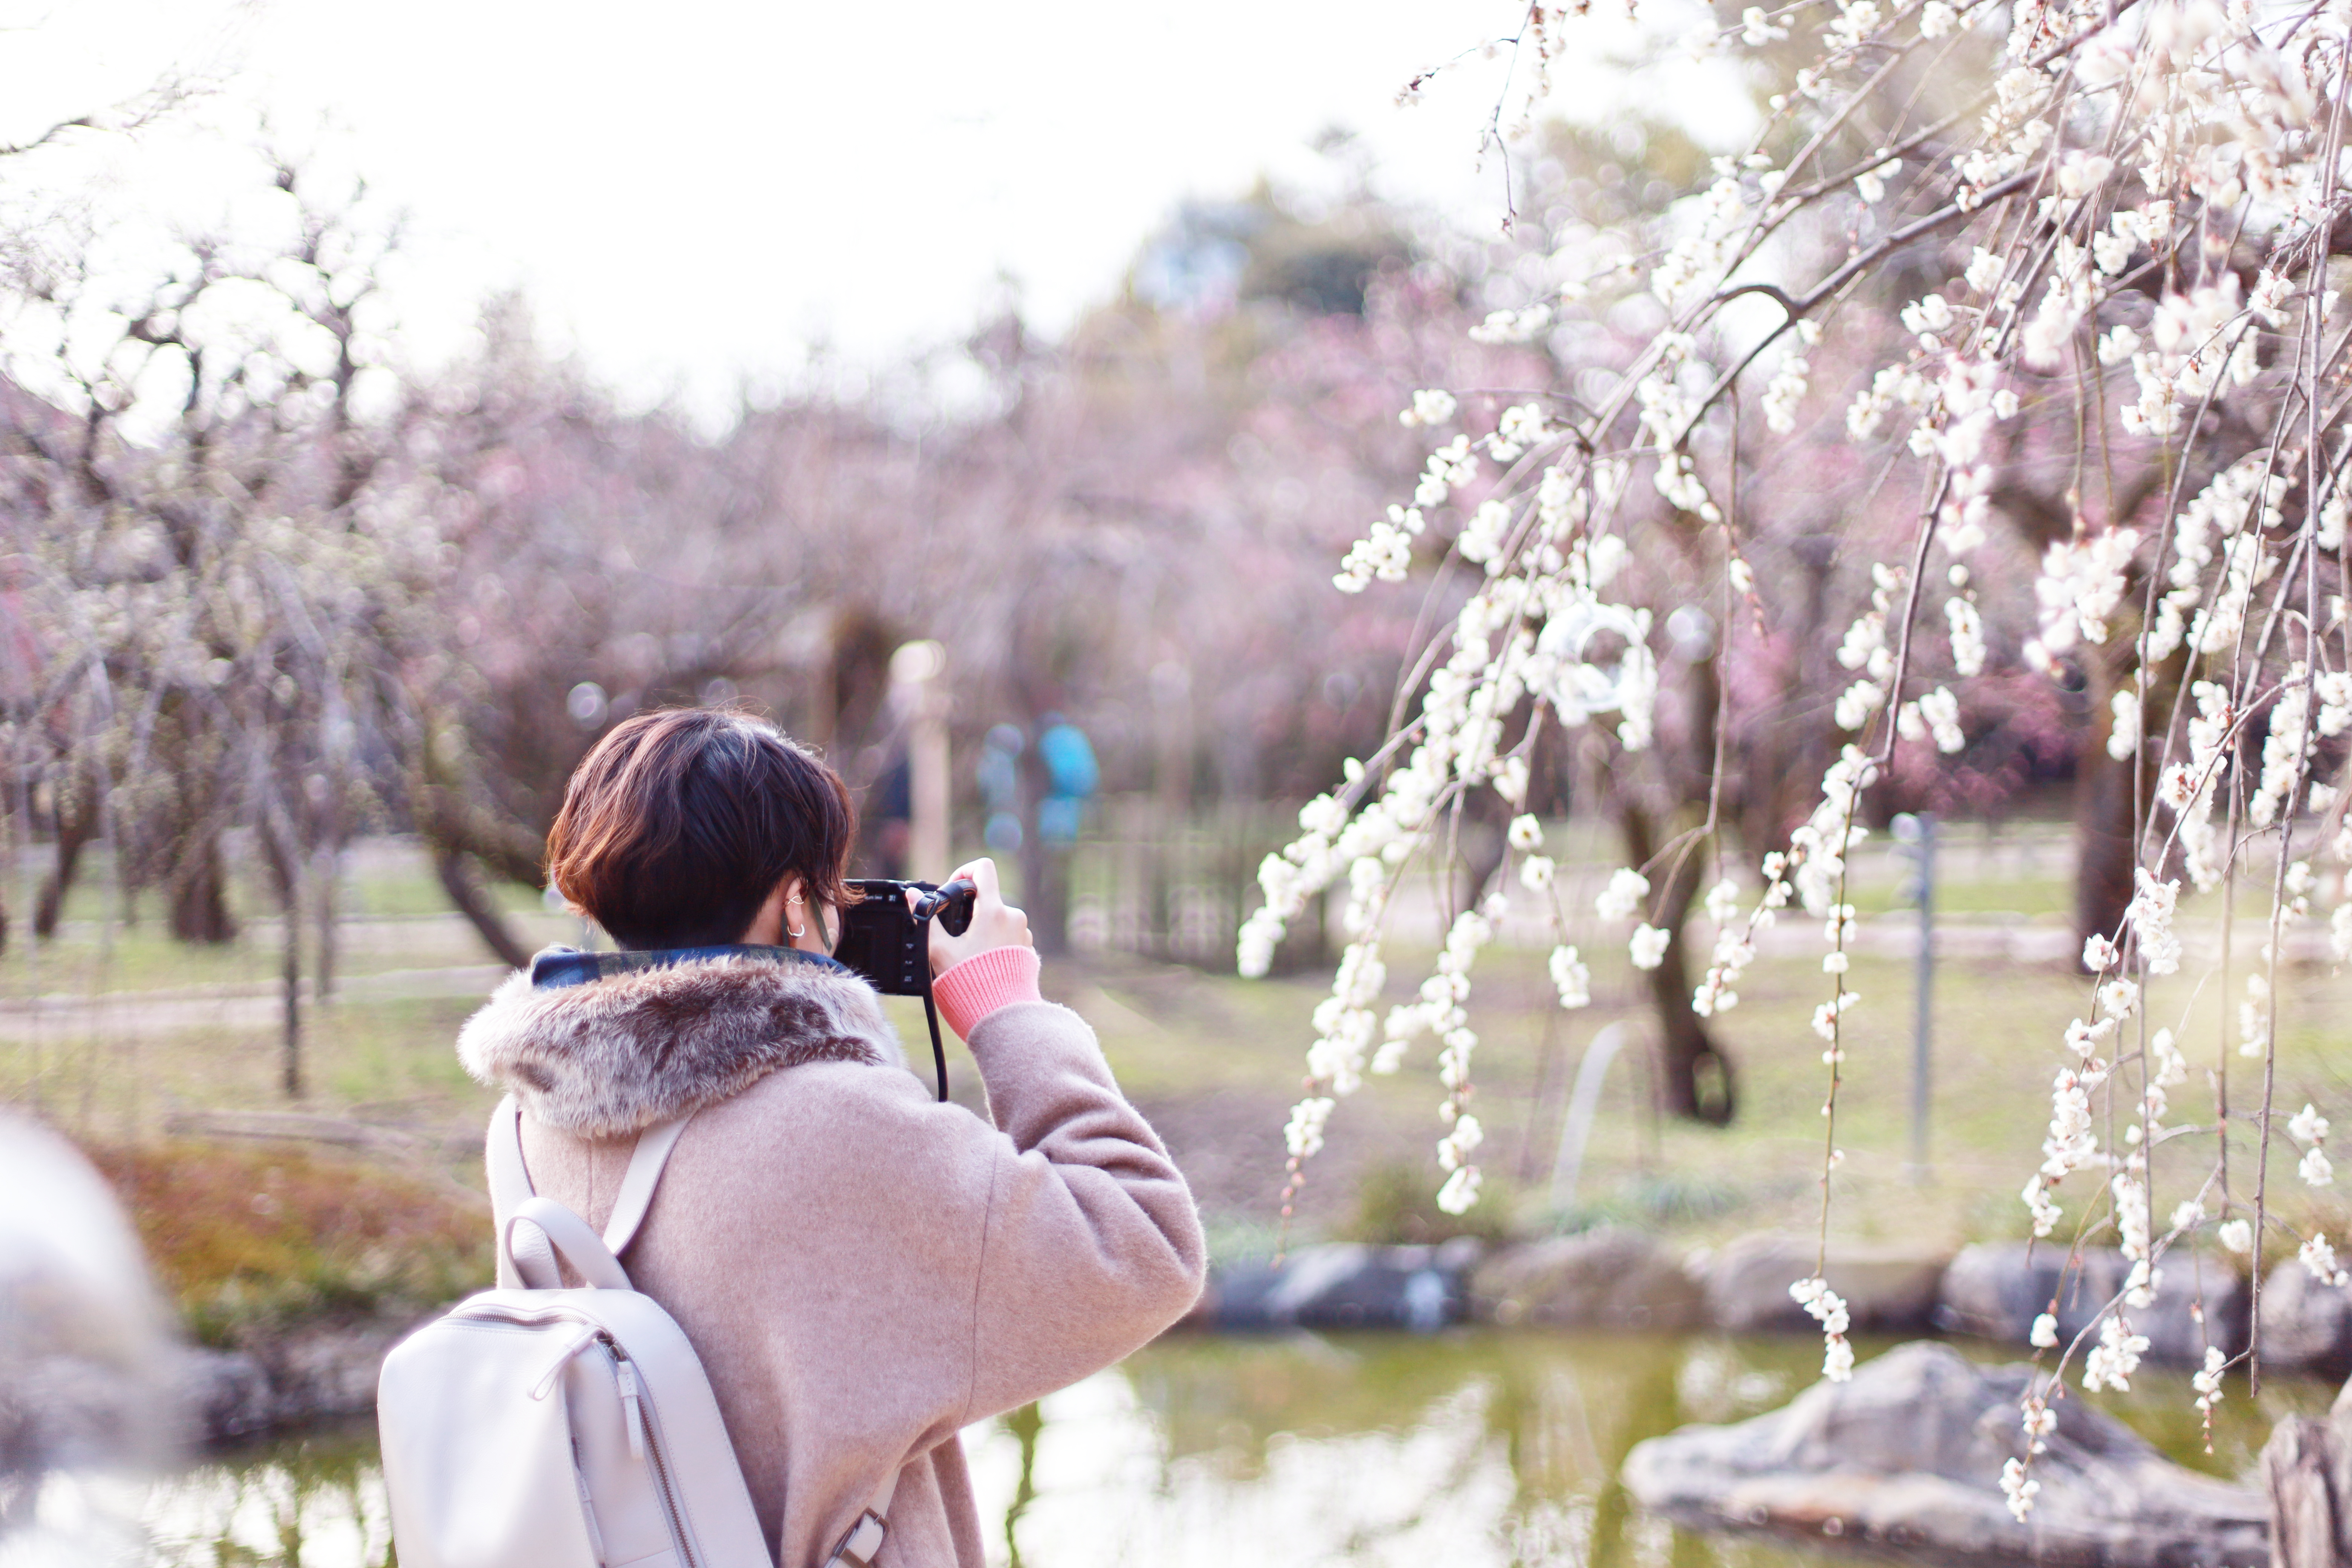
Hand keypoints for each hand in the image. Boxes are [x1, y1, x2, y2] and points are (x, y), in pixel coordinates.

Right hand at [917, 857, 1031, 975]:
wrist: (999, 1013)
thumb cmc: (969, 983)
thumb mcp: (940, 950)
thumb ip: (926, 919)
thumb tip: (912, 896)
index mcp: (993, 911)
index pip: (983, 868)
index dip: (965, 871)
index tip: (954, 888)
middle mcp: (1014, 917)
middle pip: (989, 898)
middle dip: (971, 910)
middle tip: (956, 932)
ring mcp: (1024, 933)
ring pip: (999, 918)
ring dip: (984, 928)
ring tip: (969, 953)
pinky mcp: (1028, 950)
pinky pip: (1009, 936)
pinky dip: (995, 942)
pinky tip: (983, 962)